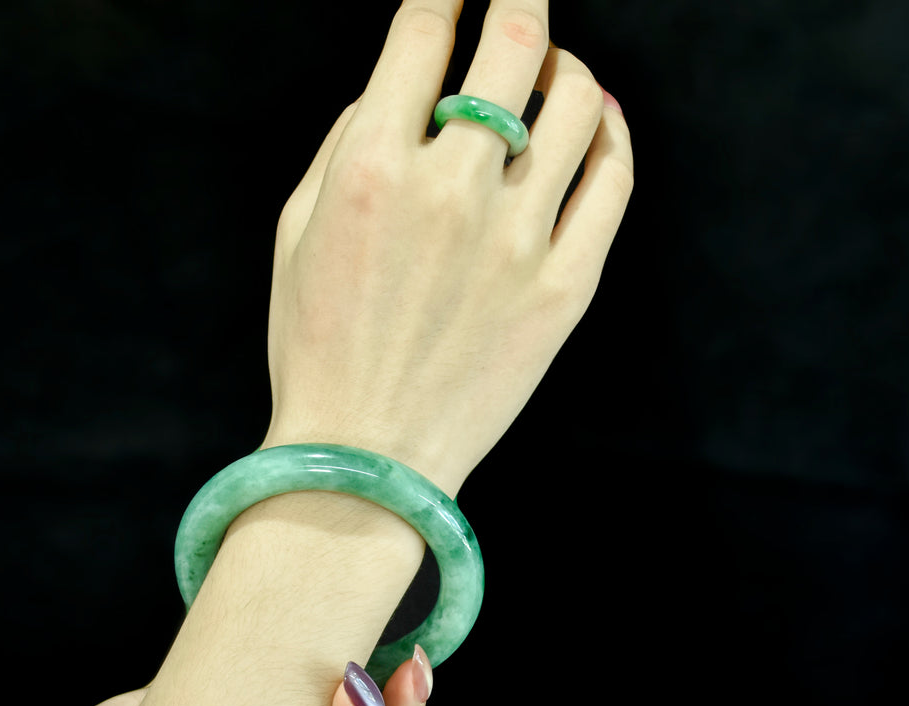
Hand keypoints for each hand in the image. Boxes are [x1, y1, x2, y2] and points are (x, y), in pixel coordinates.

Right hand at [261, 0, 633, 496]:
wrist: (366, 459)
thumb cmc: (317, 343)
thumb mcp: (295, 231)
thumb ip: (347, 140)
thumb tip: (404, 79)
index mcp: (371, 172)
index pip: (423, 31)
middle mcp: (450, 194)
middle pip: (513, 44)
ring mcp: (517, 243)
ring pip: (576, 104)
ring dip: (566, 63)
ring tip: (553, 65)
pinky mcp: (564, 289)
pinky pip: (612, 181)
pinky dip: (612, 131)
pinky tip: (597, 116)